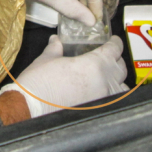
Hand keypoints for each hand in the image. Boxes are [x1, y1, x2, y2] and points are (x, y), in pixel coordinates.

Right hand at [0, 35, 127, 117]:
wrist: (30, 107)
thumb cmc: (38, 84)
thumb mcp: (47, 59)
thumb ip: (56, 48)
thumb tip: (56, 41)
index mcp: (94, 64)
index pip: (115, 49)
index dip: (115, 43)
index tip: (113, 41)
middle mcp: (103, 82)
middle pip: (121, 67)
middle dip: (116, 60)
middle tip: (108, 56)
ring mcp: (102, 98)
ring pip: (121, 86)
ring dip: (117, 79)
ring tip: (108, 76)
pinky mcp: (96, 110)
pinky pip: (113, 101)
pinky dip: (112, 95)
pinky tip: (102, 92)